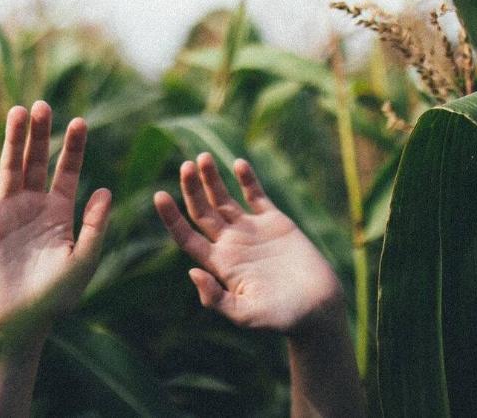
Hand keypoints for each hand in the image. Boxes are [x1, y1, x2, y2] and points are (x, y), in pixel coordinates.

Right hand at [0, 101, 111, 332]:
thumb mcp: (82, 260)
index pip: (67, 171)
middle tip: (42, 104)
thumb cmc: (56, 295)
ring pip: (10, 169)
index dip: (73, 147)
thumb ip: (94, 227)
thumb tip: (106, 190)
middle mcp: (34, 205)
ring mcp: (9, 212)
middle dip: (40, 134)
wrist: (22, 319)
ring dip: (13, 142)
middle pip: (37, 161)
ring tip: (17, 112)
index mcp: (60, 212)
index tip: (80, 121)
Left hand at [154, 153, 342, 337]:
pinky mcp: (275, 223)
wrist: (318, 309)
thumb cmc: (282, 318)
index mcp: (219, 265)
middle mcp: (230, 245)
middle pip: (201, 212)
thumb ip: (217, 299)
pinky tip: (237, 163)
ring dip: (211, 179)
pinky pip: (256, 196)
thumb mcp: (245, 315)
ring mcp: (252, 231)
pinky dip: (247, 179)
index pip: (186, 237)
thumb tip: (192, 272)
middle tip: (185, 165)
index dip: (171, 217)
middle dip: (191, 188)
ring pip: (223, 199)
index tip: (158, 196)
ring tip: (201, 157)